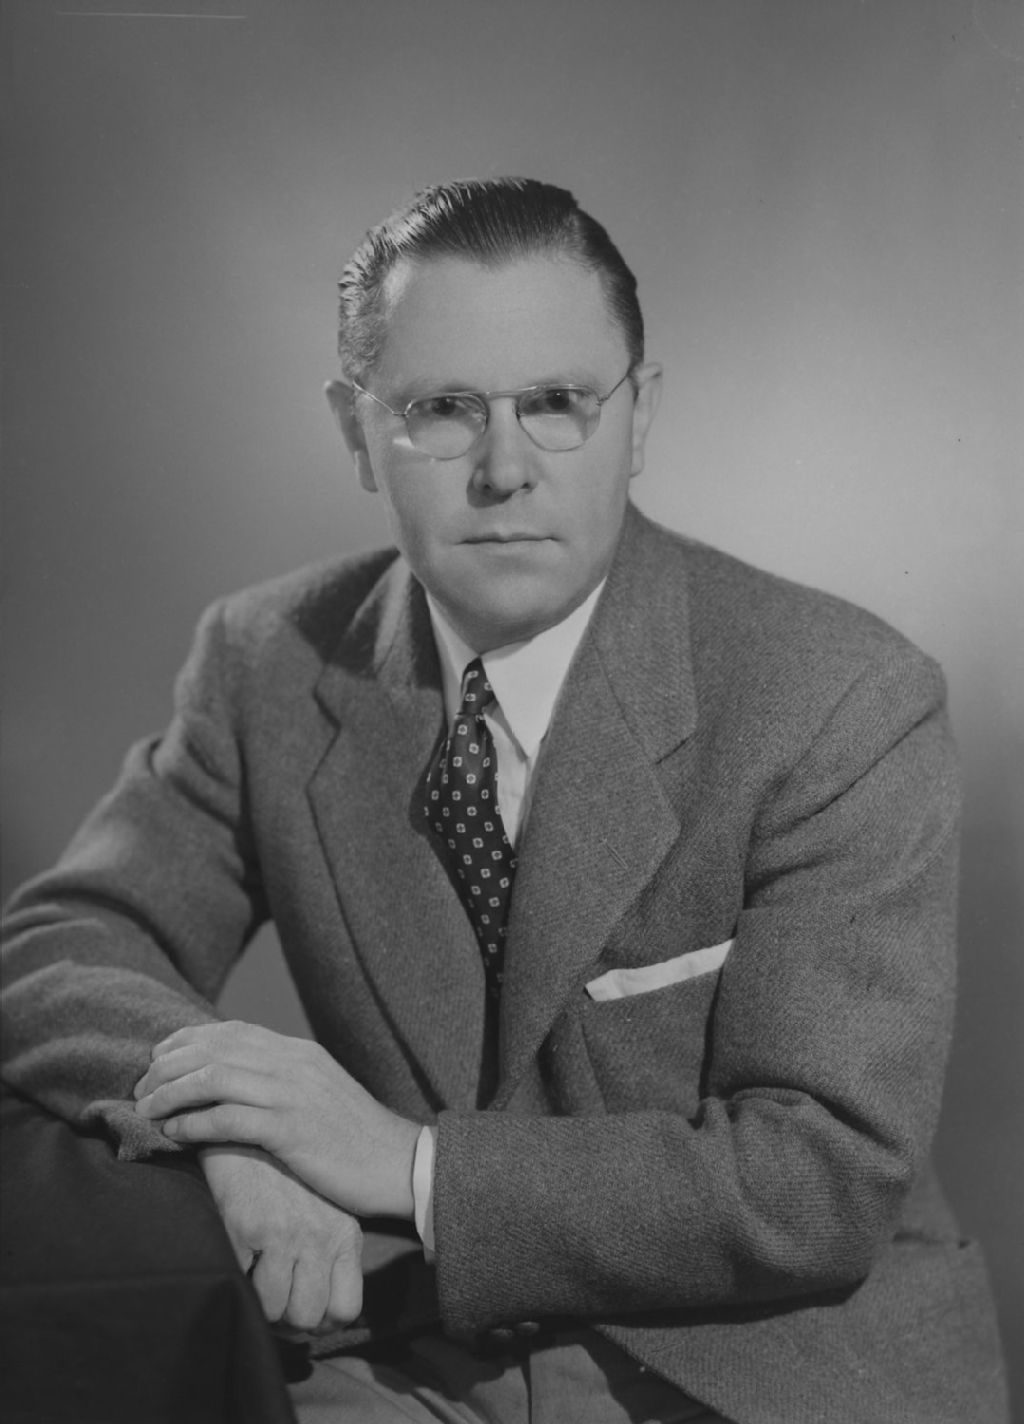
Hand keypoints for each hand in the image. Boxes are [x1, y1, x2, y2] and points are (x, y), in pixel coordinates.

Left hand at [133, 1021, 420, 1219]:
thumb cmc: (355, 1138)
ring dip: (171, 1093)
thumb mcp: (319, 1093)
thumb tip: (239, 1082)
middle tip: (142, 1090)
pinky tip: (175, 1133)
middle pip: (214, 1049)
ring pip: (214, 1078)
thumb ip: (283, 1080)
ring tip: (147, 1110)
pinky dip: (194, 1122)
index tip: (158, 1056)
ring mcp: (292, 1094)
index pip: (231, 1031)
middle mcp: (293, 1064)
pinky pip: (228, 1118)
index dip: (186, 1040)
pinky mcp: (291, 1129)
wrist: (398, 1164)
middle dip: (168, 1066)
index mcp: (298, 1052)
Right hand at [199, 1143, 362, 1333]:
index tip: (303, 1306)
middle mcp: (319, 1237)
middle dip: (288, 1319)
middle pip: (308, 1316)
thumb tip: (322, 1302)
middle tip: (275, 1298)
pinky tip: (237, 1258)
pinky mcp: (246, 1227)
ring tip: (254, 1281)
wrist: (253, 1122)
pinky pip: (241, 1284)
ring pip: (273, 1310)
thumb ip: (330, 1246)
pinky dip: (236, 1279)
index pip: (346, 1307)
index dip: (322, 1319)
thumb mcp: (326, 1203)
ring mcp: (283, 1233)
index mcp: (344, 1233)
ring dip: (260, 1303)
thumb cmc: (288, 1170)